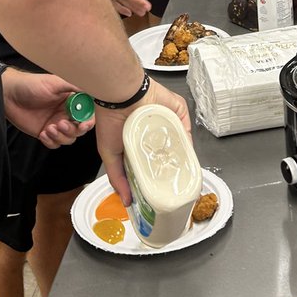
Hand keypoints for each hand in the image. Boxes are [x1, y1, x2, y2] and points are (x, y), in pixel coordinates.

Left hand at [2, 69, 95, 147]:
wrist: (9, 95)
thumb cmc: (31, 85)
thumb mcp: (55, 82)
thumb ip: (74, 85)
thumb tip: (92, 90)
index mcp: (71, 100)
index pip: (87, 113)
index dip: (88, 121)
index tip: (83, 124)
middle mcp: (66, 113)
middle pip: (79, 129)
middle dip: (73, 130)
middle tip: (61, 124)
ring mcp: (55, 124)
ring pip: (68, 139)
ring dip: (61, 137)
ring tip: (49, 128)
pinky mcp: (45, 133)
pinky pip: (54, 144)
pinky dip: (51, 142)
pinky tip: (43, 134)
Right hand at [95, 78, 191, 203]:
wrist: (121, 94)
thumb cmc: (110, 120)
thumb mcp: (110, 154)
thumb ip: (118, 178)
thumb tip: (127, 201)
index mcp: (138, 138)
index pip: (151, 160)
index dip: (155, 175)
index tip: (159, 190)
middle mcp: (153, 129)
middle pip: (167, 152)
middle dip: (169, 168)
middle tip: (171, 185)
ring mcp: (167, 120)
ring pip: (179, 142)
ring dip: (180, 156)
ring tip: (179, 173)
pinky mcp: (177, 111)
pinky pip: (186, 129)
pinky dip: (187, 141)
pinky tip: (185, 155)